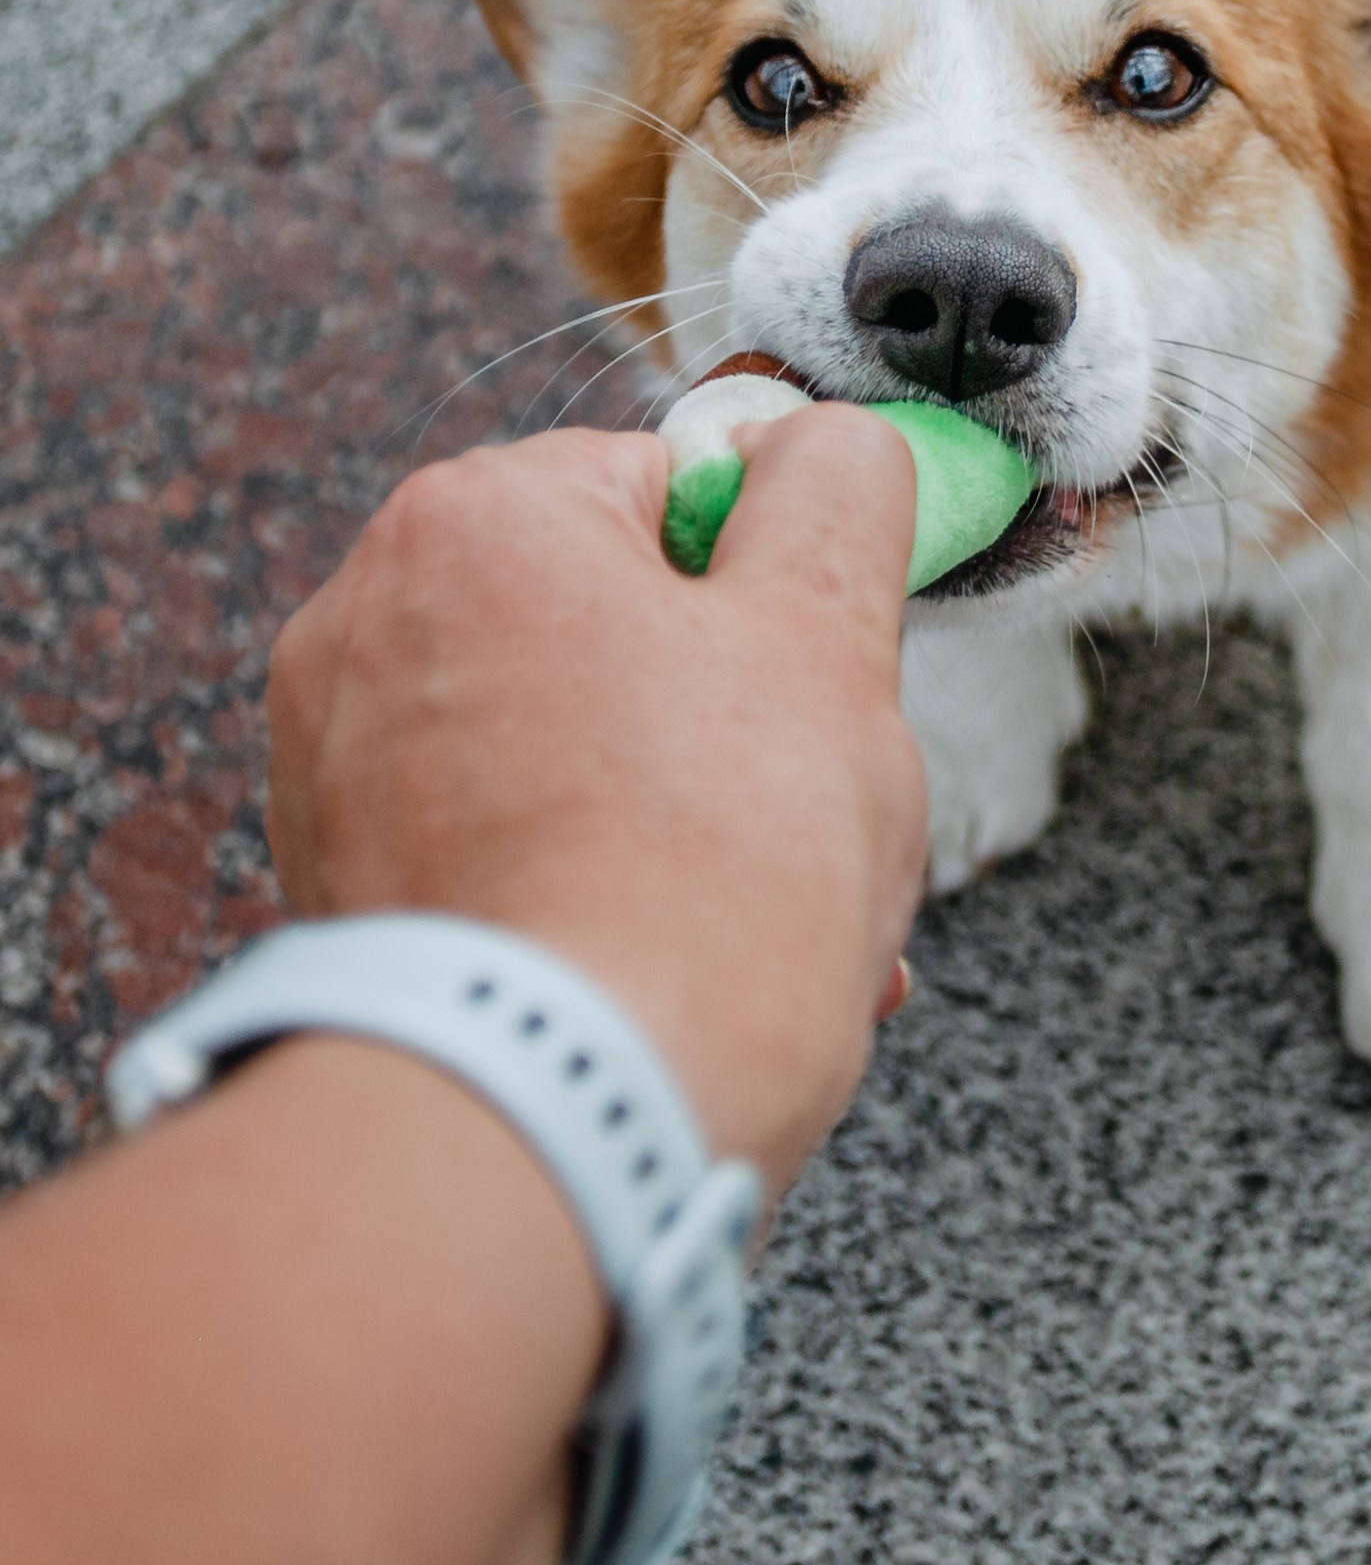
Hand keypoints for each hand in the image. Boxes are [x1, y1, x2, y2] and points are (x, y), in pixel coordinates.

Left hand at [266, 411, 926, 1190]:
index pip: (675, 486)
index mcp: (474, 520)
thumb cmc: (702, 883)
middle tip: (810, 816)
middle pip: (618, 624)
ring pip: (572, 747)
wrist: (567, 1121)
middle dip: (734, 721)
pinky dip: (598, 890)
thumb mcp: (829, 635)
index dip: (779, 588)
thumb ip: (841, 493)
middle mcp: (365, 621)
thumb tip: (824, 443)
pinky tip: (684, 971)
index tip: (823, 677)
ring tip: (767, 921)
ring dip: (683, 817)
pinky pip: (507, 850)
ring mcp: (335, 767)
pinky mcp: (340, 893)